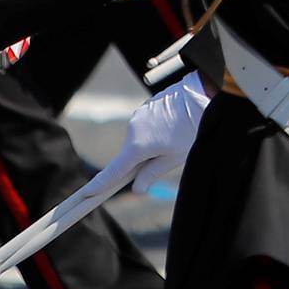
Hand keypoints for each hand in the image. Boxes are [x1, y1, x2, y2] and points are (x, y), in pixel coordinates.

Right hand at [100, 73, 209, 192]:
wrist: (201, 94)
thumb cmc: (192, 128)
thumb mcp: (175, 157)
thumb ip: (153, 173)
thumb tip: (136, 188)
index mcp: (138, 145)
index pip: (115, 170)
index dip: (100, 184)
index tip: (87, 194)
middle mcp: (132, 129)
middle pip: (129, 155)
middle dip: (139, 162)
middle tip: (165, 157)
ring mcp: (137, 116)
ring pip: (137, 139)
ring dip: (148, 144)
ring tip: (173, 138)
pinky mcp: (144, 107)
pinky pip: (144, 125)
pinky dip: (152, 131)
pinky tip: (170, 126)